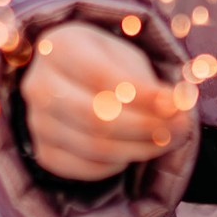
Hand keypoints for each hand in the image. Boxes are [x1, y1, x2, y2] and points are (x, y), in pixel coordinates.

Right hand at [19, 22, 195, 181]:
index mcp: (57, 47)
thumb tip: (176, 108)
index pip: (100, 76)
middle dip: (144, 126)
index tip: (178, 104)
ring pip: (93, 147)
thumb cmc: (108, 65)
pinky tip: (134, 150)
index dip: (142, 95)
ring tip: (168, 139)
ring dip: (139, 148)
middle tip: (180, 128)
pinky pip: (85, 168)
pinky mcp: (44, 152)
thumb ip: (149, 84)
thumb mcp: (129, 61)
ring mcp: (36, 121)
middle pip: (94, 116)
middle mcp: (37, 84)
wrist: (74, 82)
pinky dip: (117, 164)